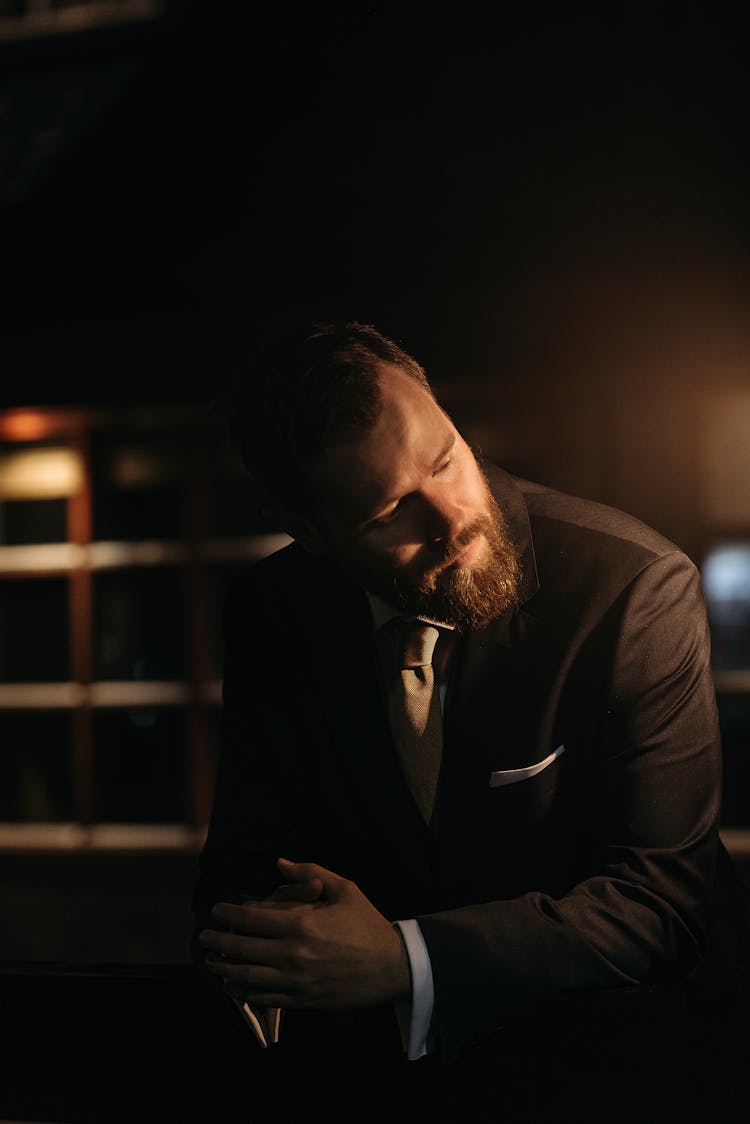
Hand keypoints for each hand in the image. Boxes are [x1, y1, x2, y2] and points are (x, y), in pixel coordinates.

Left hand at [199, 857, 410, 1010]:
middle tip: (205, 936)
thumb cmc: (367, 924)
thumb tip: (280, 863)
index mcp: (301, 924)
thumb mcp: (345, 888)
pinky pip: (264, 998)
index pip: (251, 919)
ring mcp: (296, 980)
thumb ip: (310, 873)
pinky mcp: (302, 1000)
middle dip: (219, 941)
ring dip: (225, 967)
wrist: (393, 966)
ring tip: (212, 960)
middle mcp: (293, 954)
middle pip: (242, 948)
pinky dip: (244, 991)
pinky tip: (234, 984)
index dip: (228, 914)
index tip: (217, 910)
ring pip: (247, 976)